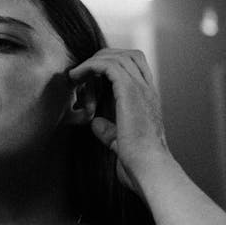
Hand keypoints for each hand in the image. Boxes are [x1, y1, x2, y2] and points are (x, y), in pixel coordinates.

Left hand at [69, 49, 169, 194]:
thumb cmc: (139, 163)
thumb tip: (96, 123)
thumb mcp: (120, 143)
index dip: (114, 65)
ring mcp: (141, 89)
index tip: (92, 77)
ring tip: (76, 74)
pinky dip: (90, 66)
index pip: (136, 68)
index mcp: (148, 101)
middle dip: (103, 57)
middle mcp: (147, 91)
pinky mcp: (130, 91)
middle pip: (128, 55)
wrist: (150, 169)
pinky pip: (108, 65)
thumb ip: (109, 130)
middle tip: (83, 71)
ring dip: (93, 61)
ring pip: (118, 57)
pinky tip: (76, 77)